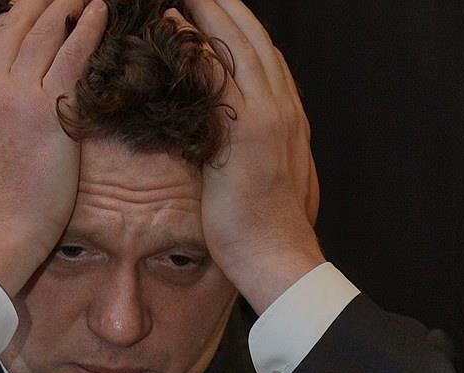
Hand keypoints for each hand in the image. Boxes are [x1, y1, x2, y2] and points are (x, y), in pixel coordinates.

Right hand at [0, 0, 108, 296]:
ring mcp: (16, 95)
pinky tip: (100, 12)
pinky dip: (87, 28)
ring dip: (64, 6)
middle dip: (38, 5)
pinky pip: (72, 55)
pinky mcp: (48, 109)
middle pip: (13, 29)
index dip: (10, 25)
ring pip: (42, 32)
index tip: (26, 14)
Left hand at [178, 0, 325, 313]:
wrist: (277, 256)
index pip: (264, 54)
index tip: (216, 5)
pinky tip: (174, 23)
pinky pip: (217, 72)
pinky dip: (196, 43)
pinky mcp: (246, 129)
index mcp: (289, 114)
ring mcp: (268, 113)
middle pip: (253, 36)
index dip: (239, 25)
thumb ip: (258, 148)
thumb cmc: (266, 227)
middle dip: (223, 3)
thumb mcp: (269, 178)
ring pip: (238, 42)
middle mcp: (283, 105)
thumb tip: (239, 140)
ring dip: (209, 8)